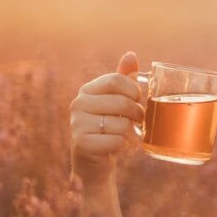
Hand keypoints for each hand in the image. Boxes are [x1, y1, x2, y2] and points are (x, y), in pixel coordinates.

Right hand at [69, 51, 144, 185]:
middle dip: (138, 114)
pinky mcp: (81, 143)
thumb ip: (123, 79)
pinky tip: (119, 146)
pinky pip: (116, 141)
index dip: (134, 91)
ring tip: (129, 136)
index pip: (116, 80)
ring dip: (132, 133)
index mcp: (87, 90)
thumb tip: (130, 54)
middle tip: (139, 122)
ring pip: (121, 124)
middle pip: (122, 102)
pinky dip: (124, 146)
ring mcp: (77, 124)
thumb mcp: (115, 101)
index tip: (138, 100)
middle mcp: (78, 104)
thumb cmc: (108, 126)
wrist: (93, 162)